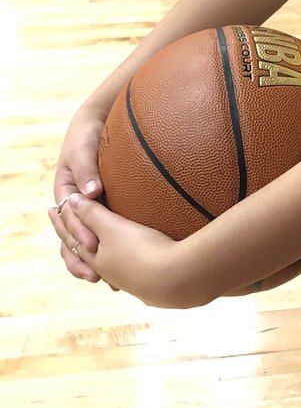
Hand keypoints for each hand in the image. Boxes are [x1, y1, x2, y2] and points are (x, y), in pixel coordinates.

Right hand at [50, 105, 107, 282]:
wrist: (96, 125)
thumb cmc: (87, 136)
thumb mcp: (83, 151)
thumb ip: (86, 170)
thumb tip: (92, 193)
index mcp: (65, 195)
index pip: (70, 221)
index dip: (81, 234)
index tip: (94, 246)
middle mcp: (75, 207)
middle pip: (74, 240)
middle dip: (83, 260)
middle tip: (97, 277)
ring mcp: (90, 211)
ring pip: (88, 241)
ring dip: (95, 262)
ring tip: (111, 282)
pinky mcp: (106, 210)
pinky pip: (105, 234)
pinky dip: (111, 250)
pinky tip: (127, 265)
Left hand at [50, 193, 192, 307]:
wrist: (174, 280)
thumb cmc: (141, 251)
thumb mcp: (113, 228)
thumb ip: (92, 215)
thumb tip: (70, 201)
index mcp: (93, 256)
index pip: (71, 235)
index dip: (63, 219)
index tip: (53, 207)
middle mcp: (105, 270)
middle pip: (81, 252)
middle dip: (71, 237)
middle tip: (63, 226)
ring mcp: (124, 278)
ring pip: (99, 264)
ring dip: (90, 253)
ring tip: (90, 248)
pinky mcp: (143, 281)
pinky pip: (119, 271)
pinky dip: (112, 262)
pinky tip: (123, 266)